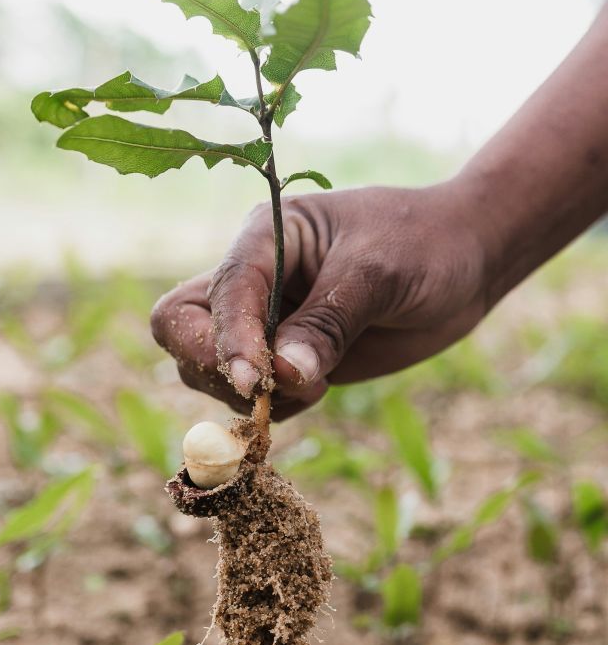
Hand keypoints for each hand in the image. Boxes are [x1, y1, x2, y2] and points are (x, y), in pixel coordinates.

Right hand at [151, 181, 488, 418]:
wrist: (464, 261)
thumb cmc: (424, 244)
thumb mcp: (378, 273)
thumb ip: (328, 323)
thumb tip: (283, 376)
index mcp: (266, 236)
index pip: (221, 291)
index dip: (229, 339)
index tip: (258, 382)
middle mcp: (255, 279)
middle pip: (182, 326)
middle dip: (212, 365)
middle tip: (266, 390)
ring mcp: (267, 320)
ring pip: (208, 367)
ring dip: (248, 394)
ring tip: (317, 385)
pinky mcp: (287, 357)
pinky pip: (252, 394)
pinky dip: (272, 407)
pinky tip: (317, 391)